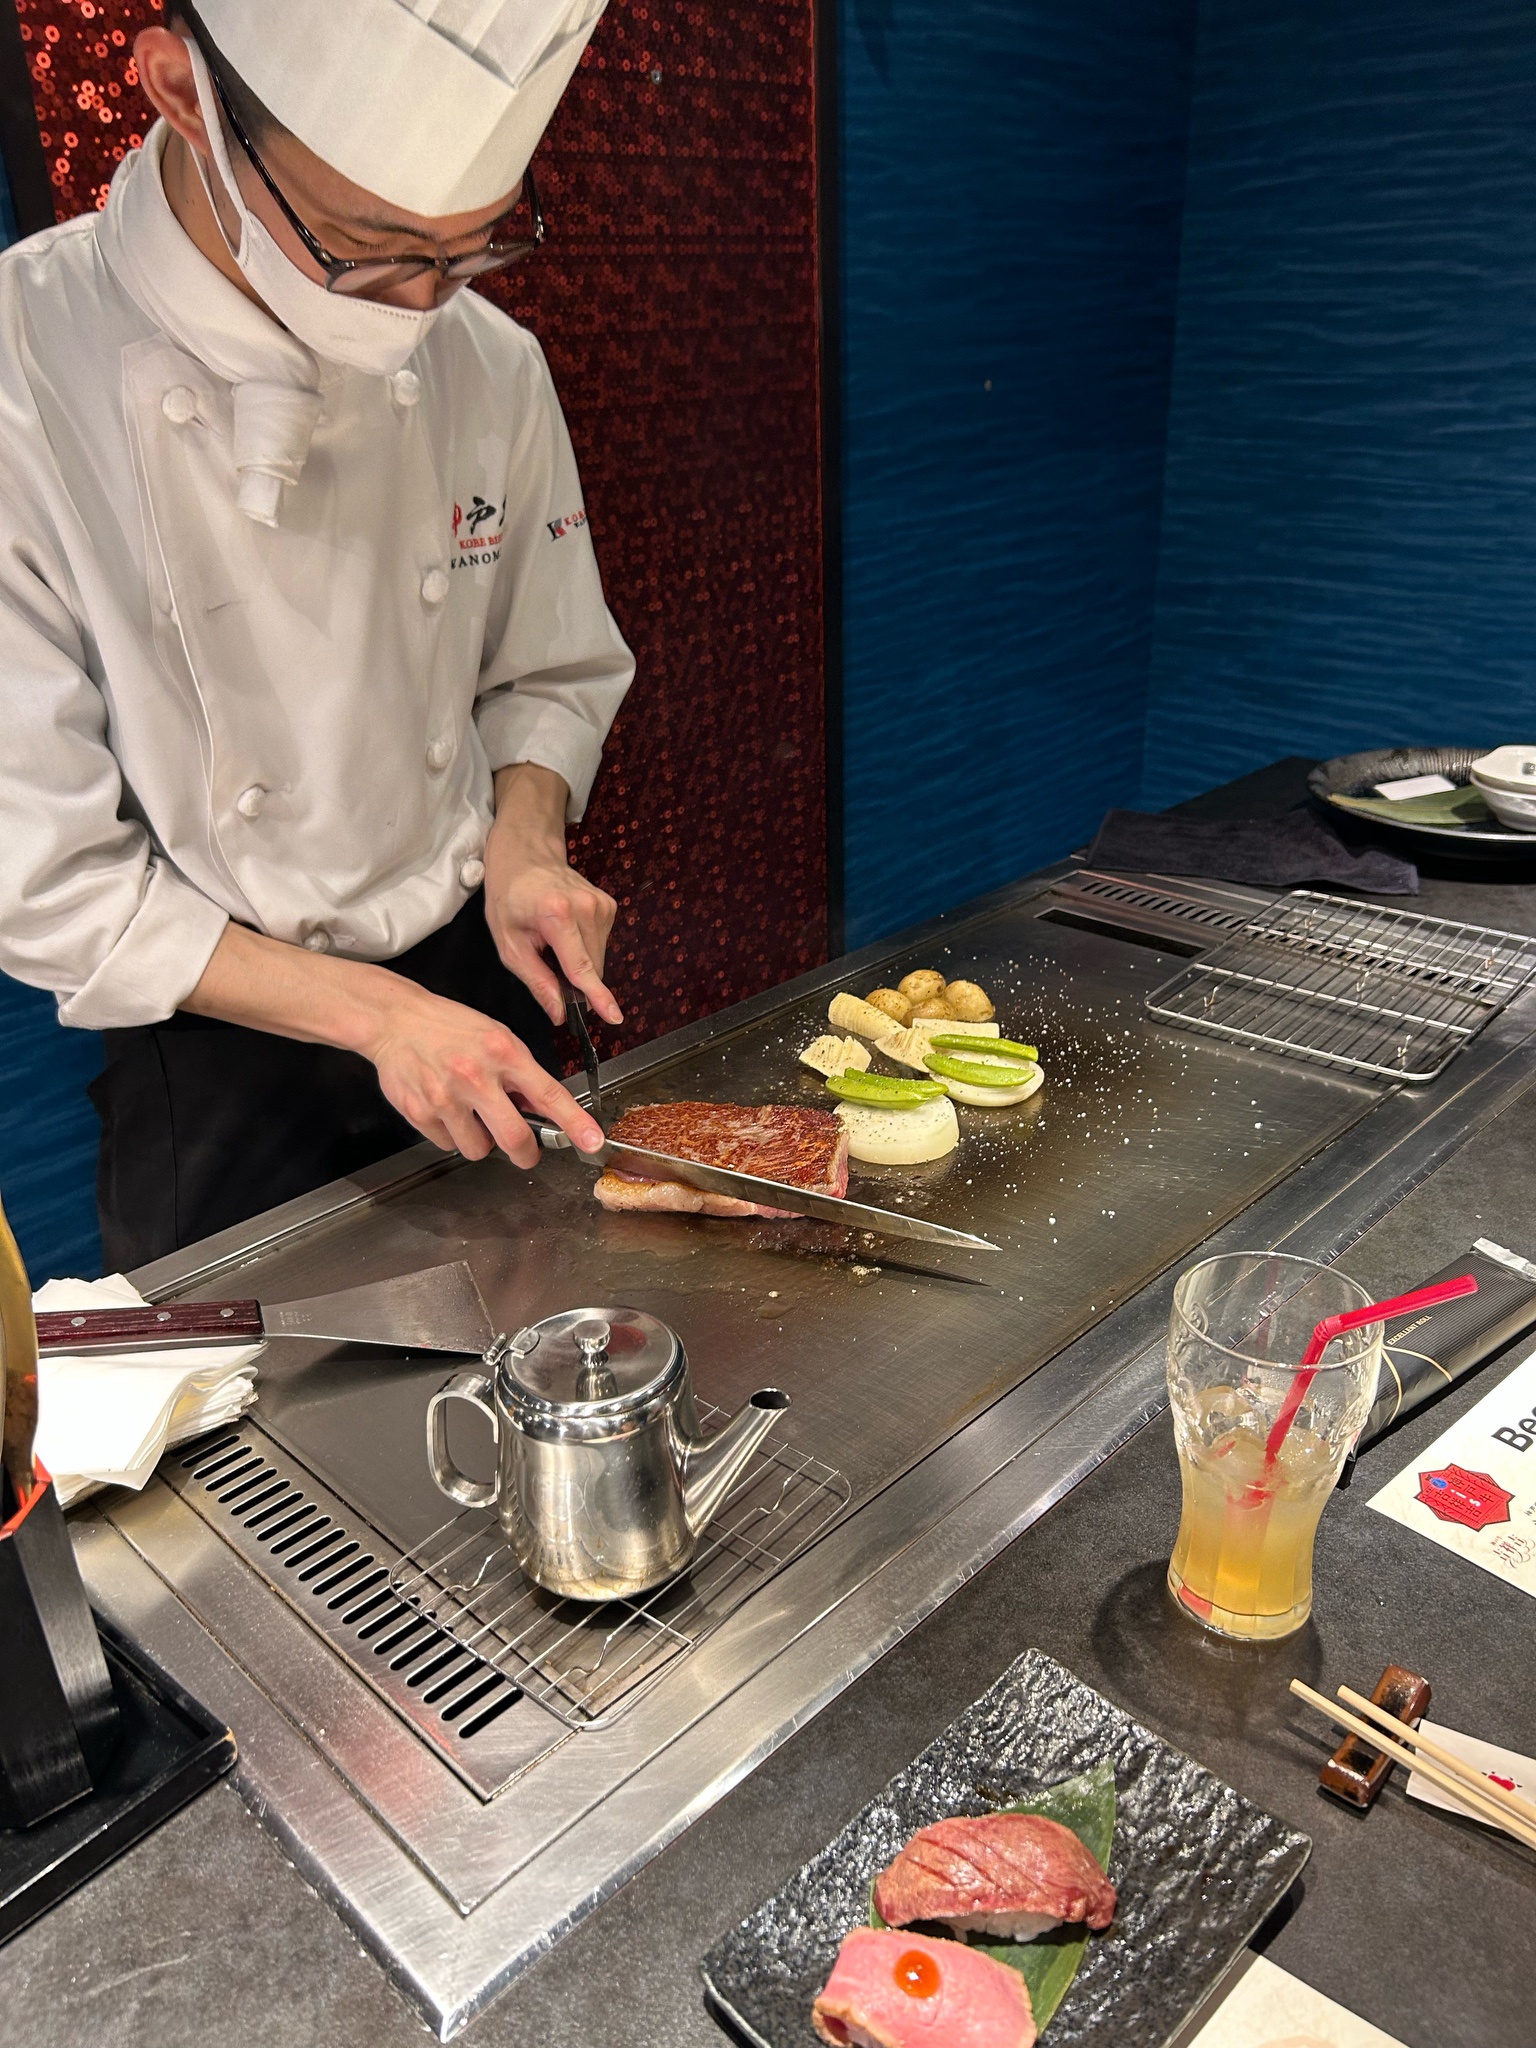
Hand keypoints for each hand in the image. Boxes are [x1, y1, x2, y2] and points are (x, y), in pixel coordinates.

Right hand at [361, 978, 603, 1164]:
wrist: (394, 1020)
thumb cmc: (449, 1026)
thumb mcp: (495, 1036)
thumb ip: (519, 1073)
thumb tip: (539, 1109)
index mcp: (503, 1052)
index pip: (549, 1094)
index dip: (574, 1123)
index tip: (593, 1142)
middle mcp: (475, 1076)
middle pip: (514, 1138)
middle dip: (525, 1153)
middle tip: (526, 1151)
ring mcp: (445, 1097)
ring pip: (478, 1149)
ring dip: (481, 1140)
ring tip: (469, 1113)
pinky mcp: (420, 1113)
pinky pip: (448, 1144)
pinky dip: (451, 1134)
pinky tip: (444, 1107)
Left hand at [484, 763, 622, 1026]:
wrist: (525, 854)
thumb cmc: (509, 897)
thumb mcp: (508, 943)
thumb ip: (536, 980)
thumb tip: (559, 1014)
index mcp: (557, 915)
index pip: (581, 966)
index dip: (597, 996)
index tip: (613, 1017)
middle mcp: (587, 908)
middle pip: (592, 967)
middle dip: (575, 981)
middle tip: (547, 965)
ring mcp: (602, 904)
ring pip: (599, 959)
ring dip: (579, 964)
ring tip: (553, 942)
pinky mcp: (610, 905)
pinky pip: (601, 944)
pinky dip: (585, 948)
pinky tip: (566, 932)